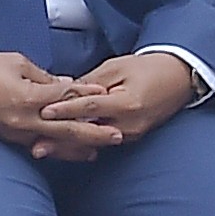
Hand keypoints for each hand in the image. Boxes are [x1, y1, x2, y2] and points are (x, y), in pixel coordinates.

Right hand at [0, 49, 109, 163]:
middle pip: (67, 130)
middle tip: (118, 136)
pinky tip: (65, 151)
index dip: (86, 95)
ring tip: (98, 151)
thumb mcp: (15, 63)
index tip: (105, 94)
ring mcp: (15, 132)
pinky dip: (54, 148)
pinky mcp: (6, 137)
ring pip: (53, 143)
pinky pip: (36, 145)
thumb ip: (44, 77)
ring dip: (77, 147)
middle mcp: (24, 120)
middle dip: (94, 134)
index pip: (66, 98)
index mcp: (28, 97)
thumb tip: (65, 85)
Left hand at [37, 49, 203, 154]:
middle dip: (62, 139)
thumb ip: (91, 82)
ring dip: (69, 144)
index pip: (90, 108)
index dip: (65, 110)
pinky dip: (84, 142)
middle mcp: (130, 124)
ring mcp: (132, 134)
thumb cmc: (146, 68)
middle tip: (36, 145)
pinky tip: (64, 145)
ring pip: (94, 141)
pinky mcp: (132, 137)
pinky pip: (103, 141)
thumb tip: (66, 91)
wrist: (179, 78)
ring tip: (43, 148)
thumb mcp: (117, 67)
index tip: (42, 112)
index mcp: (127, 104)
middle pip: (89, 133)